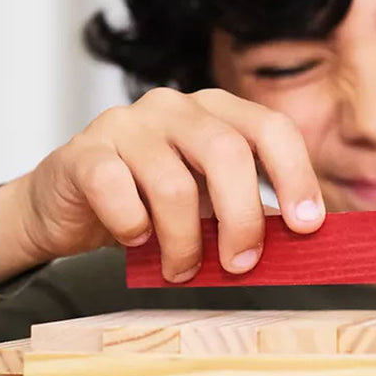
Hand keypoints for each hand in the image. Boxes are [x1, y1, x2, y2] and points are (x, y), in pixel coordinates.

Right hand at [0, 87, 323, 283]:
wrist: (68, 206)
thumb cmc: (150, 204)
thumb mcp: (209, 204)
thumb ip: (249, 210)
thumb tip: (303, 241)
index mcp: (216, 112)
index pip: (271, 128)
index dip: (296, 175)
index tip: (307, 225)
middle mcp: (173, 107)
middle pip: (226, 152)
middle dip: (242, 217)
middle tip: (240, 264)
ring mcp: (126, 124)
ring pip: (173, 183)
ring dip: (183, 241)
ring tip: (179, 268)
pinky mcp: (84, 152)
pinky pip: (116, 191)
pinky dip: (131, 227)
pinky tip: (135, 240)